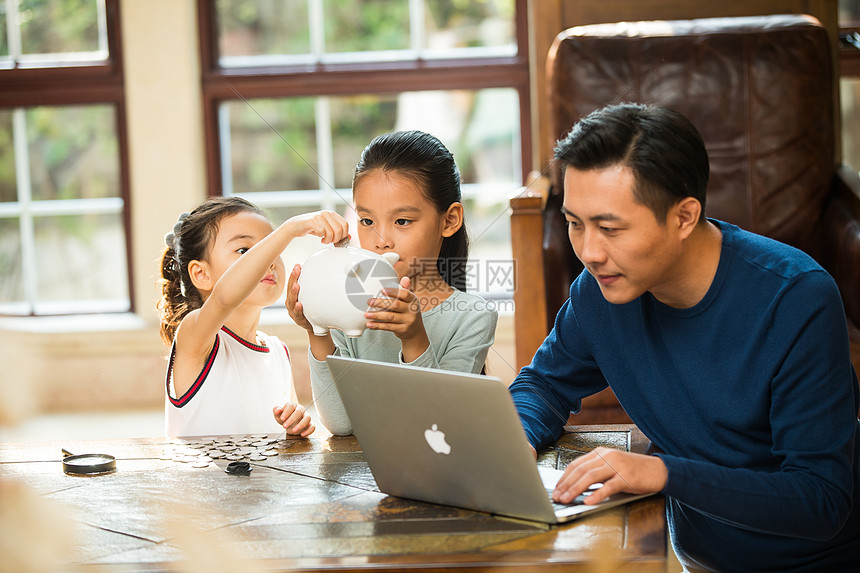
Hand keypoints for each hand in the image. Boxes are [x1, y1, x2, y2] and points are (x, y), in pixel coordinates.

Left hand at [273, 403, 314, 436]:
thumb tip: (277, 410)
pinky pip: (312, 426)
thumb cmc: (285, 418)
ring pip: (308, 418)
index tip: (282, 419)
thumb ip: (276, 411)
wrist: (290, 425)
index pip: (291, 406)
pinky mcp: (310, 424)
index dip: (286, 412)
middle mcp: (301, 410)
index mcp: (293, 406)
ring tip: (294, 430)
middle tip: (285, 426)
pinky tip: (302, 434)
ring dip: (301, 424)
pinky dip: (308, 431)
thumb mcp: (278, 415)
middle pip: (299, 411)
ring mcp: (306, 416)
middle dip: (292, 419)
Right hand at [285, 210, 349, 244]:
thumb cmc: (313, 228)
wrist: (296, 226)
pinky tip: (319, 237)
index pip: (345, 225)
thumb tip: (349, 237)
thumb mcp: (327, 229)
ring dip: (328, 240)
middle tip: (330, 241)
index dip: (343, 235)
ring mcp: (320, 216)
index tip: (337, 240)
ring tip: (324, 240)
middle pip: (339, 230)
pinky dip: (322, 237)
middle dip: (336, 239)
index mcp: (333, 214)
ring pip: (331, 232)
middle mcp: (327, 213)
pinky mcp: (312, 220)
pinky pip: (322, 232)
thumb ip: (338, 232)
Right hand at [285, 264, 313, 331]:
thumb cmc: (312, 309)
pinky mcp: (298, 319)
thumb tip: (322, 272)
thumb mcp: (311, 297)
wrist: (313, 326)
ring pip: (292, 301)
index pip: (292, 282)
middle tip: (296, 270)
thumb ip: (313, 287)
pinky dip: (298, 309)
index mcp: (293, 296)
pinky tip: (299, 304)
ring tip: (296, 285)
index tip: (297, 265)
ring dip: (294, 292)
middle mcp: (291, 302)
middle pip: (291, 289)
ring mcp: (293, 310)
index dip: (294, 274)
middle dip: (293, 279)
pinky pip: (297, 313)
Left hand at [365, 277, 429, 361]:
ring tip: (366, 314)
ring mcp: (408, 321)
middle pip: (395, 305)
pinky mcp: (402, 330)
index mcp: (413, 300)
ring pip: (390, 317)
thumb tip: (404, 278)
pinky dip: (378, 325)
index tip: (382, 290)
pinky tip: (370, 324)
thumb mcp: (409, 301)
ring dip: (377, 315)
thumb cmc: (408, 312)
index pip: (405, 294)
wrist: (415, 331)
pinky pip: (388, 327)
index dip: (394, 292)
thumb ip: (405, 290)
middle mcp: (412, 310)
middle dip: (381, 303)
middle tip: (369, 302)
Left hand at [552, 447, 666, 504]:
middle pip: (580, 470)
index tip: (556, 489)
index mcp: (601, 453)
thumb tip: (575, 486)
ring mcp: (617, 466)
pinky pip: (608, 486)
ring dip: (575, 490)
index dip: (564, 478)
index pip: (576, 464)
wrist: (659, 470)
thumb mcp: (612, 466)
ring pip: (590, 477)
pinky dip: (597, 494)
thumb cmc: (634, 470)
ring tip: (567, 499)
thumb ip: (595, 472)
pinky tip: (588, 501)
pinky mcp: (626, 477)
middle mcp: (607, 456)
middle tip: (557, 496)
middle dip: (566, 485)